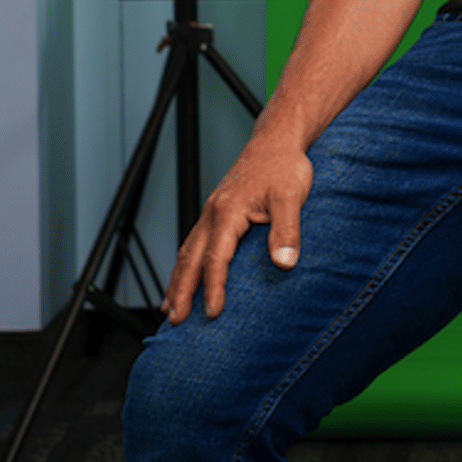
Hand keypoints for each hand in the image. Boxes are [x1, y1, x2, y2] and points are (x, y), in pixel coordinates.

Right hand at [162, 130, 313, 323]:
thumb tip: (284, 263)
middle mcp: (214, 214)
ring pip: (188, 251)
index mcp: (228, 212)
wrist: (277, 141)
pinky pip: (195, 242)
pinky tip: (186, 276)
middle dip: (180, 291)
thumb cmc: (284, 166)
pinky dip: (186, 264)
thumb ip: (287, 230)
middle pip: (190, 259)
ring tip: (170, 308)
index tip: (213, 312)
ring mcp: (213, 212)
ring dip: (178, 281)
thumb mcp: (291, 197)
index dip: (213, 287)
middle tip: (173, 321)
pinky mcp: (218, 211)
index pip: (216, 258)